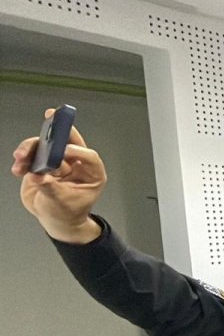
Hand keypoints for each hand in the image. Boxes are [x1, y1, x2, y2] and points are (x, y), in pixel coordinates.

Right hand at [13, 108, 106, 242]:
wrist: (54, 220)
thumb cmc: (67, 213)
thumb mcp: (60, 203)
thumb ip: (50, 188)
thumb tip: (38, 176)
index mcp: (92, 174)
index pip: (88, 156)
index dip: (76, 150)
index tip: (61, 151)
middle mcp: (76, 165)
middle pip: (68, 142)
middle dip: (59, 130)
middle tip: (51, 115)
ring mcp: (59, 163)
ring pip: (46, 146)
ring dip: (31, 148)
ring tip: (20, 157)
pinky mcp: (42, 164)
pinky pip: (33, 154)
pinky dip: (23, 158)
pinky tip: (18, 167)